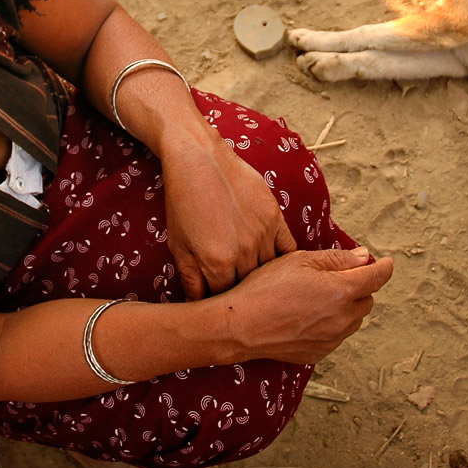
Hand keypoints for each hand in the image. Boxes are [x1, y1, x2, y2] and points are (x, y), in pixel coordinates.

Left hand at [159, 123, 297, 300]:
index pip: (226, 298)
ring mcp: (262, 234)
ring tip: (259, 282)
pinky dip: (286, 262)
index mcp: (217, 262)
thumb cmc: (183, 202)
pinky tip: (281, 268)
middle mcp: (243, 252)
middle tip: (240, 293)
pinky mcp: (275, 217)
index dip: (222, 302)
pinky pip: (288, 249)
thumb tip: (197, 307)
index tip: (222, 304)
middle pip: (249, 288)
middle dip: (243, 294)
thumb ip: (191, 280)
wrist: (199, 159)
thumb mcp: (179, 244)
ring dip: (264, 278)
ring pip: (270, 271)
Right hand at [221, 247, 393, 364]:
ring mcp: (332, 339)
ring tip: (317, 297)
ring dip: (346, 307)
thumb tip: (364, 257)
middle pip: (367, 300)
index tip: (386, 264)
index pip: (376, 278)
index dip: (383, 268)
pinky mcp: (320, 353)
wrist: (241, 326)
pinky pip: (337, 336)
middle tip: (336, 278)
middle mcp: (343, 318)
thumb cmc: (266, 289)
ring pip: (353, 320)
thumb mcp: (299, 261)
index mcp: (341, 291)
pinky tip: (308, 316)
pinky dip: (332, 324)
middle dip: (359, 287)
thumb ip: (337, 259)